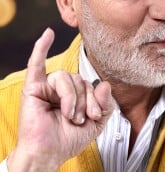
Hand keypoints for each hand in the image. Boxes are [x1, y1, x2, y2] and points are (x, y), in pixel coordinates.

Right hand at [7, 28, 113, 171]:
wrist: (49, 153)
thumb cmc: (69, 139)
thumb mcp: (96, 123)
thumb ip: (106, 105)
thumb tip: (105, 84)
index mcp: (77, 93)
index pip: (91, 84)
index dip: (95, 99)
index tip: (93, 116)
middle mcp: (63, 87)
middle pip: (80, 79)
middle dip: (84, 100)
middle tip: (79, 119)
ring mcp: (48, 86)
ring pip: (67, 77)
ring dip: (71, 98)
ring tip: (69, 115)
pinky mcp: (33, 87)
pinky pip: (37, 63)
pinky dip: (41, 47)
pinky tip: (48, 34)